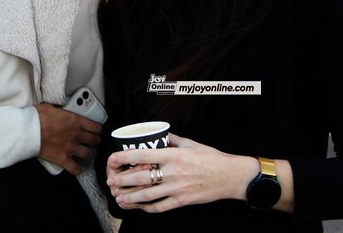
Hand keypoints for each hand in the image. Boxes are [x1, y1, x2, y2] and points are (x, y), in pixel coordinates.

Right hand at [36, 103, 101, 174]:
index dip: (99, 129)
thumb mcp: (51, 107)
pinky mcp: (63, 159)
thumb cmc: (38, 117)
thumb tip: (61, 109)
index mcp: (75, 121)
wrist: (28, 131)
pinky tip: (77, 168)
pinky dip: (77, 169)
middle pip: (95, 140)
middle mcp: (76, 135)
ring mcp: (71, 148)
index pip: (96, 126)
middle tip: (94, 141)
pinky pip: (75, 168)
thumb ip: (60, 110)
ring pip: (88, 154)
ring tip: (87, 153)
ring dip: (88, 154)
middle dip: (96, 141)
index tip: (98, 130)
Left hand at [106, 133, 258, 212]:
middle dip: (123, 180)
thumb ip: (172, 139)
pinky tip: (139, 206)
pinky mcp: (182, 201)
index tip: (113, 159)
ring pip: (148, 195)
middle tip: (112, 181)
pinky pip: (160, 206)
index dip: (125, 157)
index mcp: (174, 155)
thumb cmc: (211, 158)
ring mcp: (177, 188)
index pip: (143, 154)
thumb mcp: (191, 143)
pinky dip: (147, 208)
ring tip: (119, 197)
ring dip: (130, 197)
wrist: (230, 176)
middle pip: (141, 177)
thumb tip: (158, 134)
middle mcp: (174, 172)